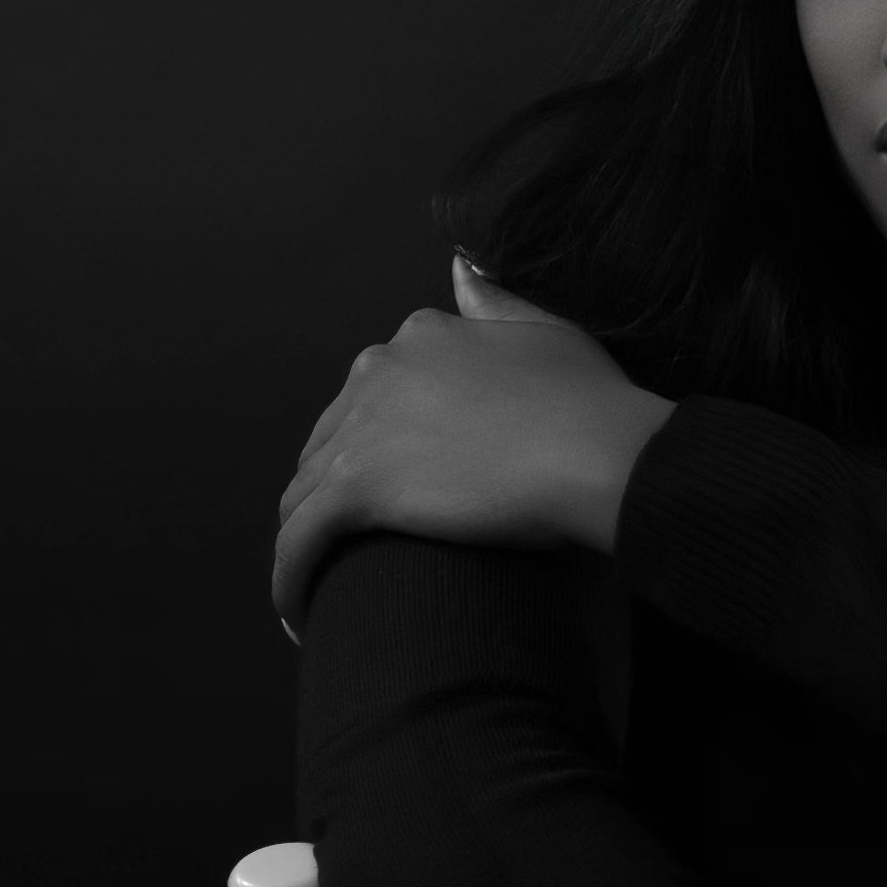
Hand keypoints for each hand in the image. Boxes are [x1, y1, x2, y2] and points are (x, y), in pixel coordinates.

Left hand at [272, 256, 651, 634]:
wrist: (596, 449)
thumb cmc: (587, 400)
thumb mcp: (546, 331)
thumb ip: (494, 303)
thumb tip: (462, 268)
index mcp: (419, 339)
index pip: (370, 396)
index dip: (376, 443)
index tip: (397, 485)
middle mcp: (378, 372)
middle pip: (327, 442)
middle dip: (333, 492)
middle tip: (359, 544)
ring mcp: (362, 428)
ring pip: (303, 494)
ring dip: (306, 541)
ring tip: (324, 586)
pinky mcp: (357, 485)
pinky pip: (298, 543)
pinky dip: (290, 581)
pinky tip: (300, 617)